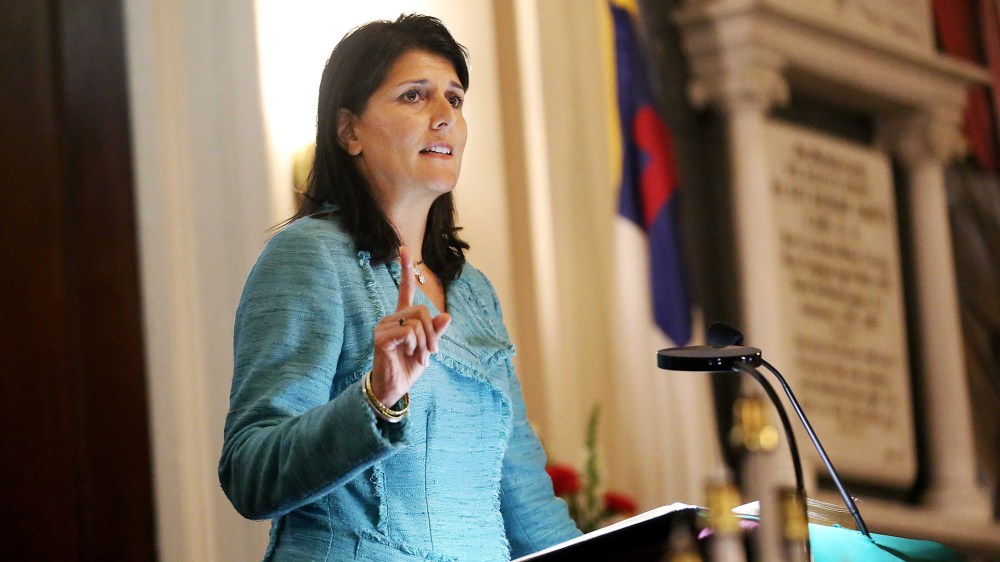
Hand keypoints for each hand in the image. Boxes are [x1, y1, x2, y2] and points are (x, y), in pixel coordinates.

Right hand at [370, 246, 450, 405]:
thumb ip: (435, 333)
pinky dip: (415, 345)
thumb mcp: (426, 349)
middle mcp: (391, 318)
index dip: (406, 270)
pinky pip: (409, 332)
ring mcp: (384, 327)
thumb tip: (447, 316)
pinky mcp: (381, 338)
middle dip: (432, 333)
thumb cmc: (408, 367)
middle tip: (431, 353)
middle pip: (422, 310)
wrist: (394, 388)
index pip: (405, 290)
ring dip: (425, 343)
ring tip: (420, 358)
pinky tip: (408, 355)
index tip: (403, 249)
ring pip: (417, 322)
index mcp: (402, 318)